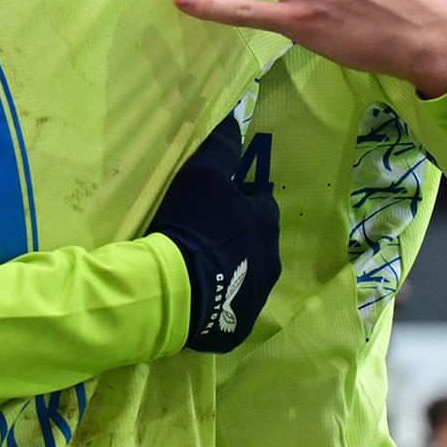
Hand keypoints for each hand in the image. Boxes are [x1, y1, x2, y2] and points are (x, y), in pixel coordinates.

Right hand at [146, 114, 280, 353]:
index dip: (238, 200)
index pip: (259, 203)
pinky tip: (197, 294)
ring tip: (200, 266)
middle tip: (206, 235)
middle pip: (257, 241)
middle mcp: (271, 260)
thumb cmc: (192, 224)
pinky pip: (230, 308)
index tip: (216, 203)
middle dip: (238, 236)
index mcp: (265, 223)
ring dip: (230, 268)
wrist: (175, 287)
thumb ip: (221, 147)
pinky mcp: (238, 326)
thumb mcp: (202, 173)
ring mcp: (257, 296)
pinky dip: (219, 300)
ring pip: (247, 275)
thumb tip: (234, 120)